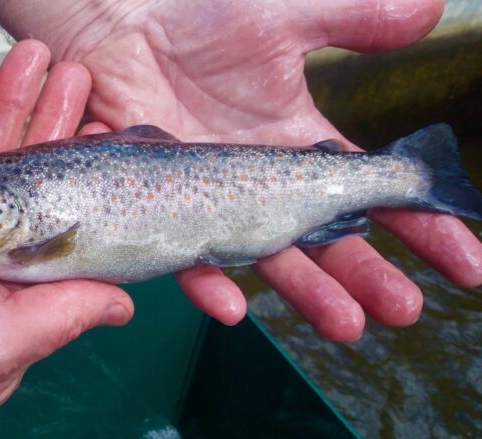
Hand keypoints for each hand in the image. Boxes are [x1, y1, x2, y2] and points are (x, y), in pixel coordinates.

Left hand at [0, 0, 481, 339]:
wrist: (117, 26)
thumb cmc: (196, 19)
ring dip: (306, 293)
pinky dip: (207, 281)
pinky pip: (185, 253)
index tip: (462, 260)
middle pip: (324, 239)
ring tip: (346, 325)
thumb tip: (433, 12)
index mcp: (295, 145)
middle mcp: (261, 183)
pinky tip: (231, 308)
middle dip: (367, 274)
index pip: (366, 191)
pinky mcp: (160, 208)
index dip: (415, 224)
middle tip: (404, 310)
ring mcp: (212, 201)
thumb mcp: (283, 18)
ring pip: (266, 259)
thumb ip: (352, 21)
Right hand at [0, 41, 132, 437]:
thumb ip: (63, 317)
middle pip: (31, 178)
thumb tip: (122, 307)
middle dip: (53, 124)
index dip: (85, 177)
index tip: (102, 133)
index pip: (66, 225)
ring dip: (11, 104)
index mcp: (18, 290)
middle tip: (76, 78)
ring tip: (34, 60)